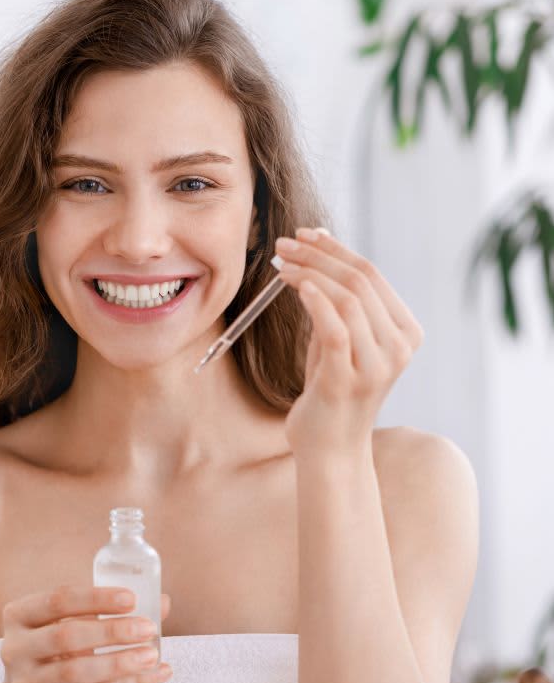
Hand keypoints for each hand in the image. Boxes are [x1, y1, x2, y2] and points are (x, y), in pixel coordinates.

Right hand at [0, 585, 171, 682]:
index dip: (97, 598)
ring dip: (120, 661)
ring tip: (152, 654)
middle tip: (147, 627)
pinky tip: (156, 675)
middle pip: (67, 635)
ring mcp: (29, 682)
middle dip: (112, 631)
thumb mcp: (72, 626)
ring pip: (78, 671)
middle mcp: (16, 647)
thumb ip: (110, 611)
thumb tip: (163, 602)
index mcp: (19, 614)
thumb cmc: (56, 654)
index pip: (59, 599)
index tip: (131, 598)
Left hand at [274, 227, 423, 456]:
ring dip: (309, 274)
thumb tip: (319, 248)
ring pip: (348, 299)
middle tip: (283, 244)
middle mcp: (399, 346)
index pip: (372, 273)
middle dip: (318, 255)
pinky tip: (295, 284)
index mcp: (404, 331)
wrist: (330, 449)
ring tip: (279, 264)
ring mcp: (377, 365)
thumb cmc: (329, 390)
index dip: (335, 249)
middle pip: (360, 280)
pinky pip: (335, 329)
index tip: (304, 234)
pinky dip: (315, 301)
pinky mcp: (348, 380)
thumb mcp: (338, 340)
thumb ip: (335, 302)